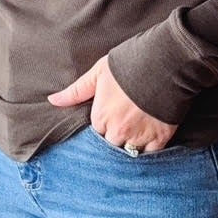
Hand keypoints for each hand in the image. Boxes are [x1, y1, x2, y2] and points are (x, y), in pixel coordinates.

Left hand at [47, 52, 177, 153]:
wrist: (164, 63)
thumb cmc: (129, 64)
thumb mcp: (98, 73)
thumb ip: (76, 91)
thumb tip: (53, 100)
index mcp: (101, 117)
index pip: (96, 132)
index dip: (104, 124)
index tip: (112, 116)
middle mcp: (118, 132)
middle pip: (112, 145)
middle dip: (116, 136)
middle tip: (126, 122)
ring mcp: (139, 137)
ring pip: (130, 152)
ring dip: (132, 144)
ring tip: (138, 130)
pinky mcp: (160, 138)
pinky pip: (151, 154)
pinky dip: (150, 149)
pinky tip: (151, 137)